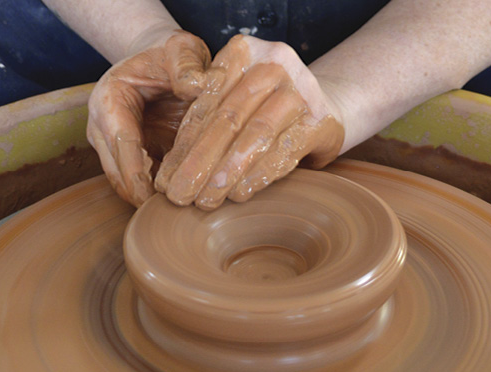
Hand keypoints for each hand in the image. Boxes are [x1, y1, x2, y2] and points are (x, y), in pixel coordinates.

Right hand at [87, 29, 210, 206]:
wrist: (160, 59)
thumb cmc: (170, 54)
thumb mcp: (182, 49)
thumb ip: (188, 65)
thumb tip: (198, 88)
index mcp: (110, 99)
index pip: (120, 143)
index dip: (135, 172)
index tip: (149, 198)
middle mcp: (104, 126)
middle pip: (116, 171)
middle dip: (139, 195)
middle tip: (170, 216)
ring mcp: (115, 144)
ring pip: (124, 182)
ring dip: (147, 199)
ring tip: (176, 215)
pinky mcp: (132, 155)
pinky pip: (140, 181)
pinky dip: (157, 193)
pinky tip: (181, 202)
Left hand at [155, 35, 344, 209]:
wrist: (324, 109)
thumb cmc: (265, 109)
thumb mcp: (233, 101)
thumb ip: (206, 121)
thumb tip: (171, 173)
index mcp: (243, 52)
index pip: (206, 104)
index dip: (183, 145)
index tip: (166, 181)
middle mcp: (273, 64)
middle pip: (228, 119)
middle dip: (200, 163)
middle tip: (181, 196)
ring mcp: (301, 90)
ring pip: (255, 135)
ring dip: (227, 172)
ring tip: (207, 200)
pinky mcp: (320, 121)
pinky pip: (285, 151)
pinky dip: (259, 175)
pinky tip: (239, 193)